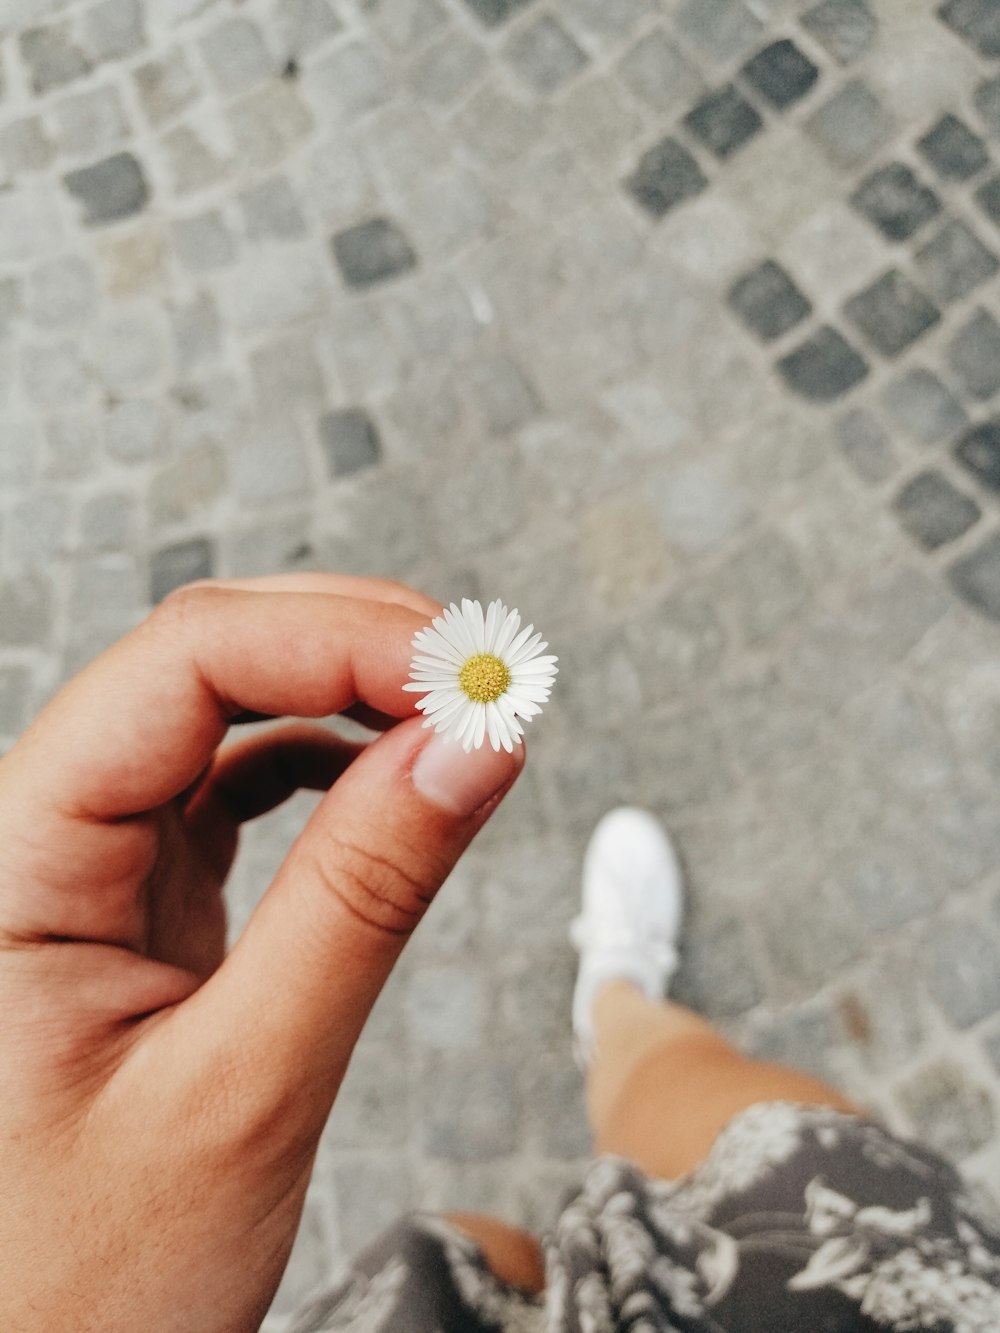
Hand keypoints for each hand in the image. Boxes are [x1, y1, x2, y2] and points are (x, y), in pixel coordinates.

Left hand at [0, 574, 522, 1331]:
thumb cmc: (77, 1291)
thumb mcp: (243, 1091)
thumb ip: (362, 899)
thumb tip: (473, 745)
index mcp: (7, 861)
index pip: (181, 664)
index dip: (337, 638)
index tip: (470, 676)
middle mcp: (34, 836)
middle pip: (202, 661)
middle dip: (353, 648)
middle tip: (485, 684)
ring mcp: (86, 863)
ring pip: (222, 713)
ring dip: (348, 695)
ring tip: (454, 721)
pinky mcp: (135, 899)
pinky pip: (232, 787)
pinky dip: (329, 765)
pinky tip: (388, 778)